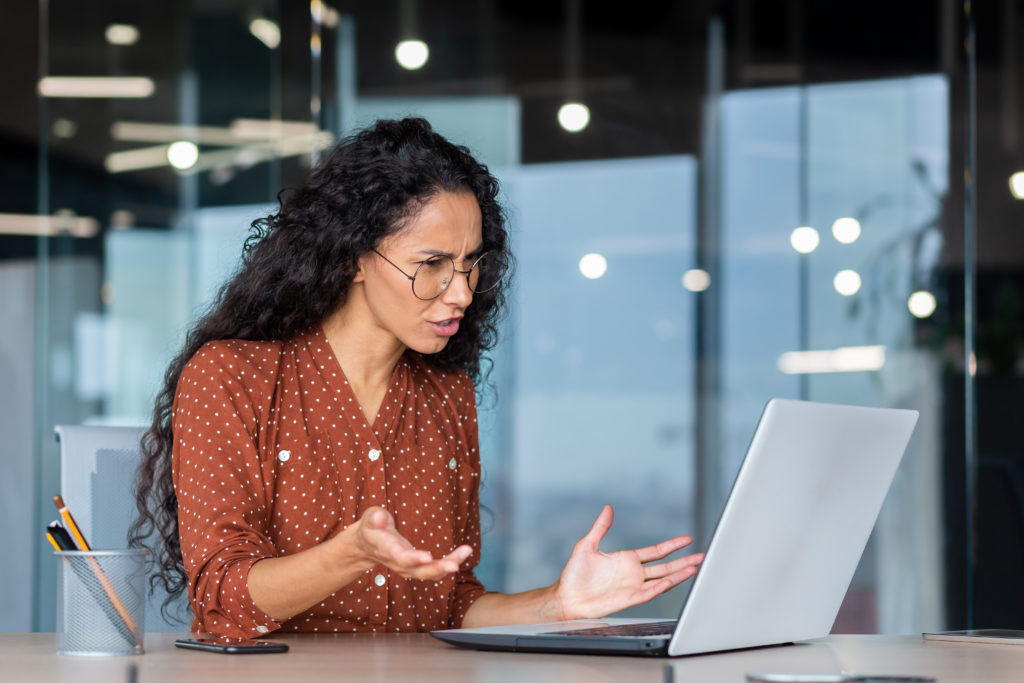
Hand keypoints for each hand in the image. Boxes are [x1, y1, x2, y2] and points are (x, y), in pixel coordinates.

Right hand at [351, 506, 471, 580]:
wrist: (367, 546)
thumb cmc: (372, 528)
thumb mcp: (369, 518)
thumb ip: (374, 518)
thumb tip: (380, 516)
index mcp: (387, 550)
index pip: (400, 557)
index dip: (413, 558)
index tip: (428, 556)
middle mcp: (399, 563)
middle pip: (418, 571)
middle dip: (437, 569)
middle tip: (454, 565)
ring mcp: (408, 568)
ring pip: (429, 572)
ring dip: (448, 565)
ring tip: (466, 551)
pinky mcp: (417, 567)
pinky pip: (434, 569)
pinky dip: (449, 563)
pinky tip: (464, 552)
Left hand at [551, 504, 702, 620]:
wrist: (567, 596)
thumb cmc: (575, 574)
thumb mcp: (587, 545)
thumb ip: (600, 527)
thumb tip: (607, 508)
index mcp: (627, 560)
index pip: (656, 551)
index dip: (672, 545)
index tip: (687, 540)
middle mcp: (633, 573)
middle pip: (665, 566)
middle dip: (683, 561)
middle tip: (701, 556)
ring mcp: (633, 586)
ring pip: (662, 580)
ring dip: (678, 574)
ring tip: (695, 568)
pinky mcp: (628, 599)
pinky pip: (649, 593)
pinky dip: (661, 587)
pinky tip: (672, 581)